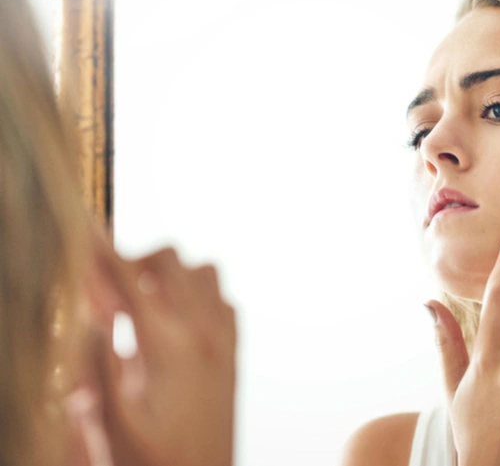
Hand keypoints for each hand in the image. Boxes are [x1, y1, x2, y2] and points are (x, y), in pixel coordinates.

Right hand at [87, 232, 237, 465]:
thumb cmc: (155, 462)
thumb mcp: (115, 422)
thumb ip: (100, 365)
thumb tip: (93, 317)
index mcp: (168, 345)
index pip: (131, 279)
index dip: (104, 252)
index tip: (87, 234)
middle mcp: (203, 332)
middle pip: (173, 260)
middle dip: (137, 259)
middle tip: (112, 286)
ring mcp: (223, 339)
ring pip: (205, 273)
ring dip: (173, 274)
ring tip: (144, 301)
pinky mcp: (233, 352)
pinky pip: (223, 301)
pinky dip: (200, 296)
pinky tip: (176, 321)